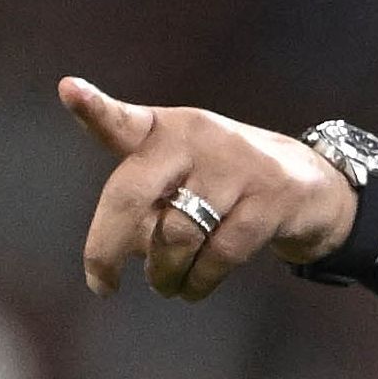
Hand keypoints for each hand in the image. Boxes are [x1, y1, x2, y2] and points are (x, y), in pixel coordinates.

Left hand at [61, 77, 356, 300]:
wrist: (308, 183)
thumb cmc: (221, 183)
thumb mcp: (181, 173)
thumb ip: (146, 203)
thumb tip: (126, 252)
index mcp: (166, 130)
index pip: (122, 121)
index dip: (94, 108)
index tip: (69, 90)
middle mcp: (197, 138)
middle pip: (132, 195)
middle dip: (106, 248)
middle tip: (101, 284)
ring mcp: (236, 166)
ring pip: (175, 237)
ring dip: (162, 275)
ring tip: (163, 285)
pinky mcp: (271, 198)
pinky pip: (218, 255)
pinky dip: (198, 282)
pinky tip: (192, 288)